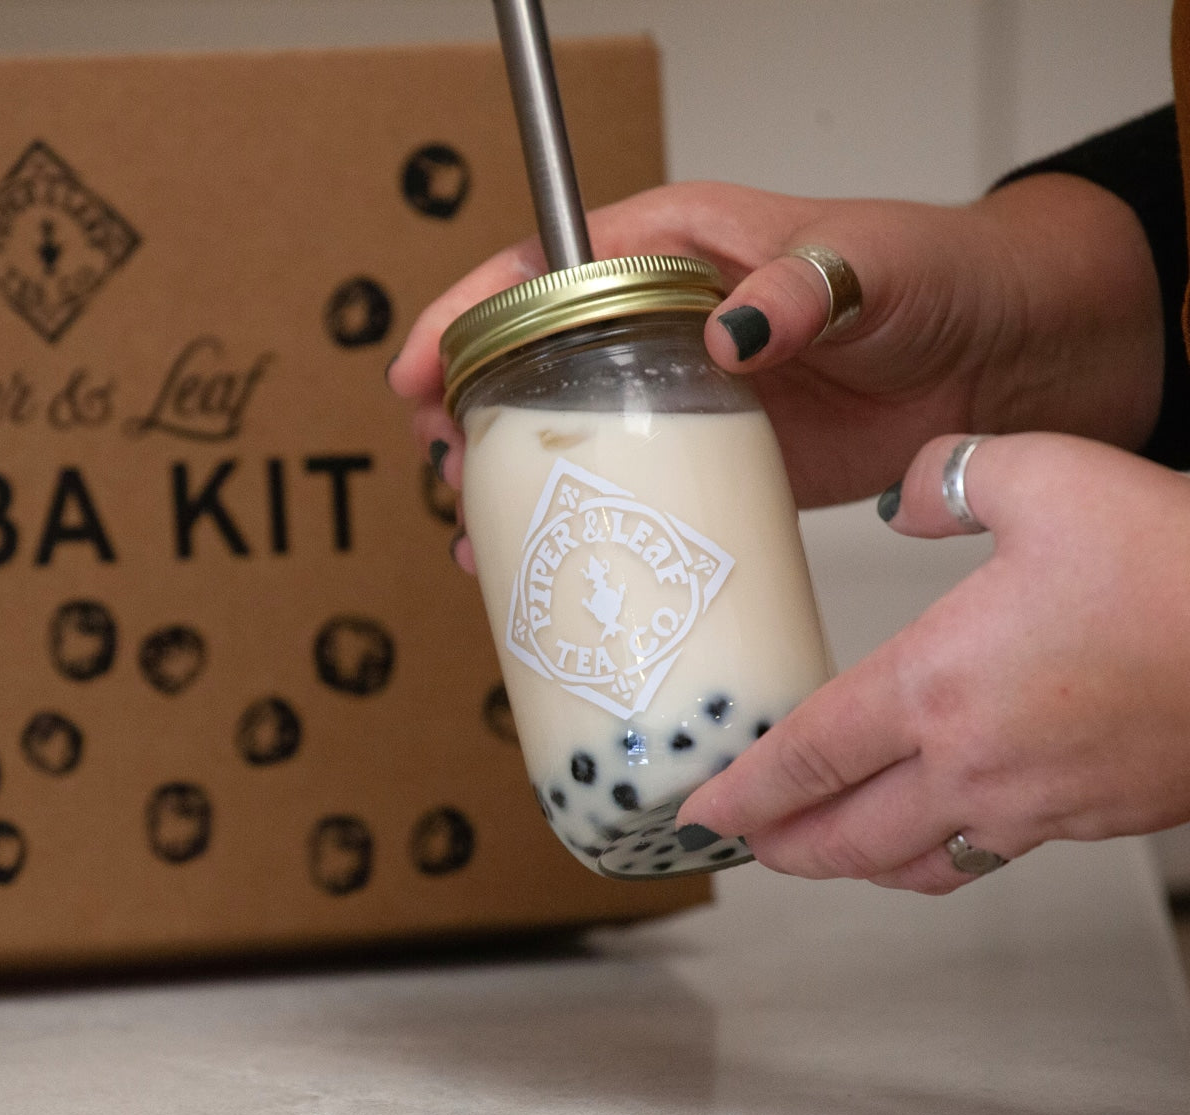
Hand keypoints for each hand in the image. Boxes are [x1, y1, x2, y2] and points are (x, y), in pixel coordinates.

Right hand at [388, 174, 1161, 533]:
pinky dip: (591, 519)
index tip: (418, 369)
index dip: (469, 314)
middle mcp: (668, 321)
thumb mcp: (871, 263)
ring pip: (572, 430)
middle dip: (471, 412)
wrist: (1002, 358)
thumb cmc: (940, 277)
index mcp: (681, 248)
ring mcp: (688, 395)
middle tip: (443, 471)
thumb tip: (729, 331)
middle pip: (534, 358)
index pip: (545, 268)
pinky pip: (636, 485)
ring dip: (515, 478)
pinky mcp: (719, 457)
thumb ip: (800, 285)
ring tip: (476, 533)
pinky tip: (559, 559)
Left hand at [675, 432, 1189, 892]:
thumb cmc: (1173, 563)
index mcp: (935, 685)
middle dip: (785, 846)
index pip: (805, 757)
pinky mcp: (1088, 820)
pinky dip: (936, 855)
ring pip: (914, 863)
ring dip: (855, 863)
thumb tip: (910, 501)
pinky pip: (986, 856)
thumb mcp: (1041, 476)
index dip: (742, 791)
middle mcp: (971, 763)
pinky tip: (937, 827)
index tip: (698, 812)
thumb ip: (949, 480)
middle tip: (747, 845)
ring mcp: (1032, 806)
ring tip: (824, 850)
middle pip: (846, 836)